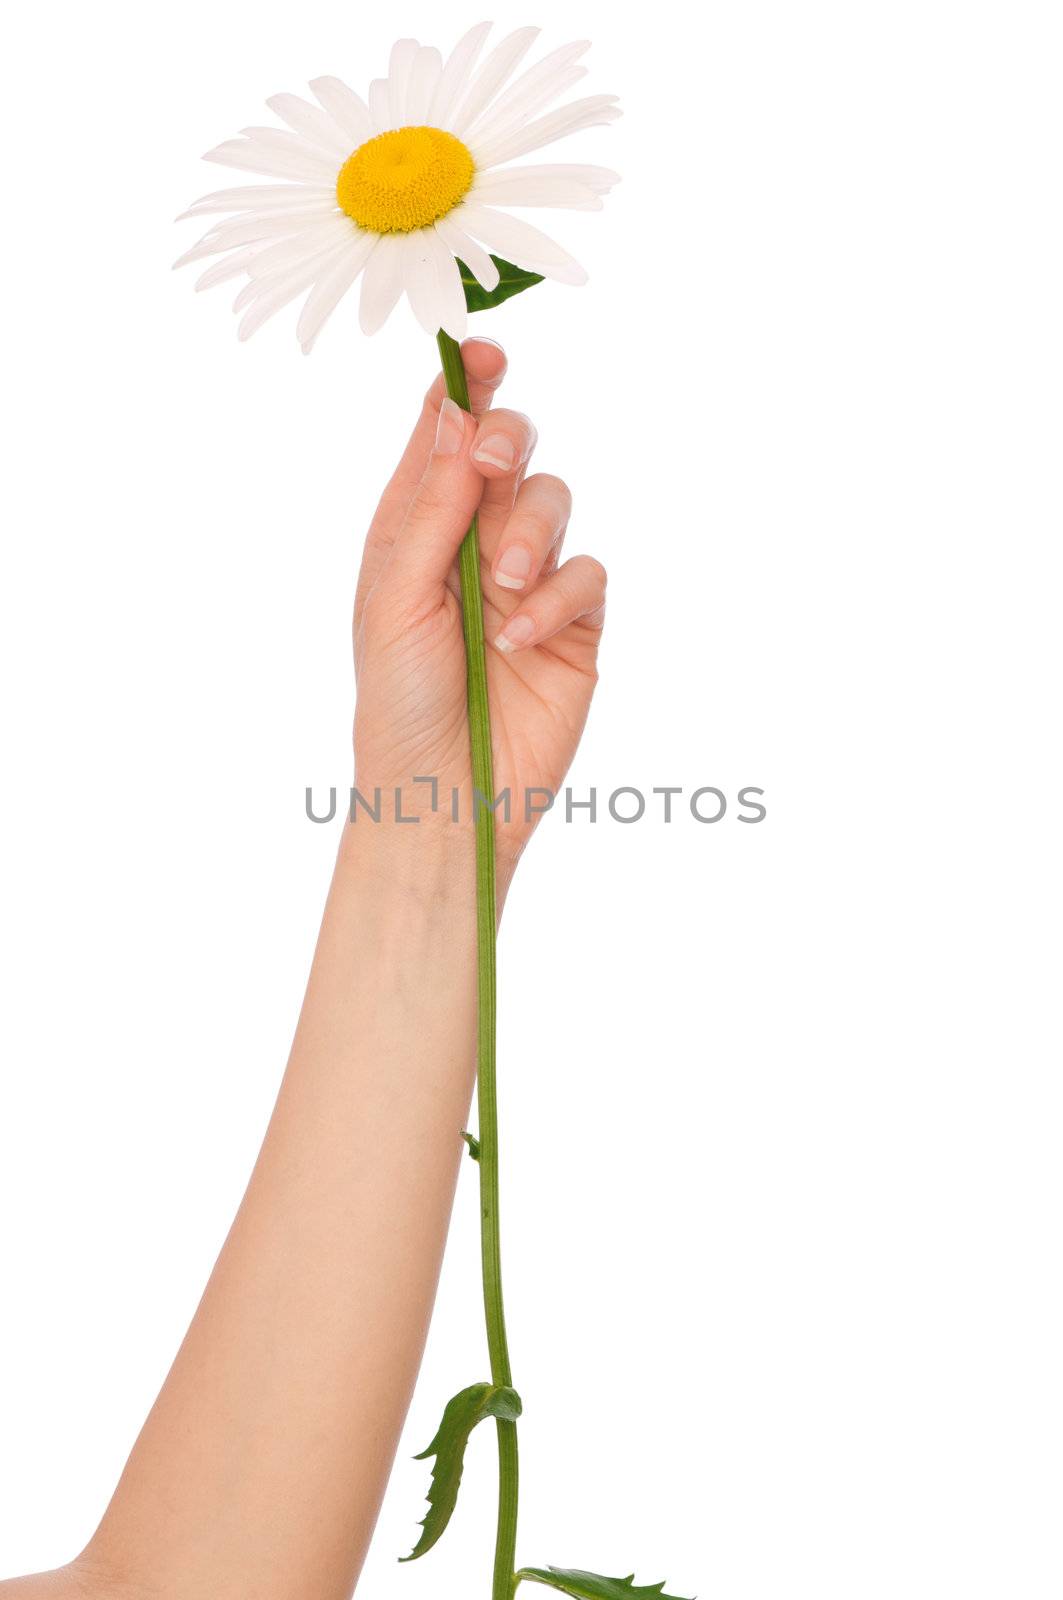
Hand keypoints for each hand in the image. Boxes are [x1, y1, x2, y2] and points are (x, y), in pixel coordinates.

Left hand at [352, 338, 606, 890]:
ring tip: (500, 587)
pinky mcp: (576, 624)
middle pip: (511, 450)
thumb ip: (431, 506)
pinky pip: (587, 573)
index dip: (466, 386)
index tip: (481, 352)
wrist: (443, 795)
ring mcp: (530, 581)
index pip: (446, 435)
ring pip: (556, 502)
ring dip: (528, 531)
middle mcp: (475, 542)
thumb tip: (453, 409)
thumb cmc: (397, 701)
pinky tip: (520, 640)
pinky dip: (556, 597)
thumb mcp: (396, 596)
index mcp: (416, 527)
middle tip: (495, 463)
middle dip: (508, 441)